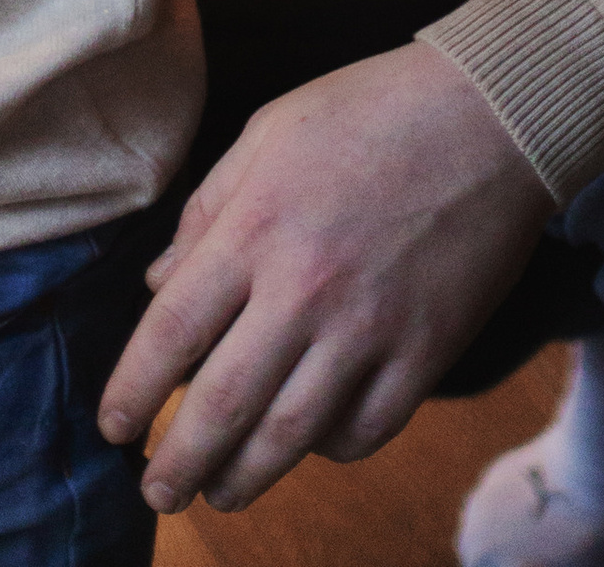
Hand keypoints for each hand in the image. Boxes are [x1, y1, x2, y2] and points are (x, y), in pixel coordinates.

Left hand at [97, 45, 549, 515]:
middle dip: (178, 461)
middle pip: (221, 404)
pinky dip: (328, 450)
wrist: (490, 117)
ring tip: (218, 494)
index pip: (171, 331)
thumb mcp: (270, 132)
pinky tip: (308, 445)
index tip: (113, 425)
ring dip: (244, 478)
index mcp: (257, 227)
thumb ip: (207, 209)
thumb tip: (157, 283)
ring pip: (290, 437)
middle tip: (156, 490)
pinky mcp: (424, 354)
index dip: (133, 389)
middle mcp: (305, 289)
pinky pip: (364, 431)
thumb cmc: (370, 111)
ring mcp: (369, 329)